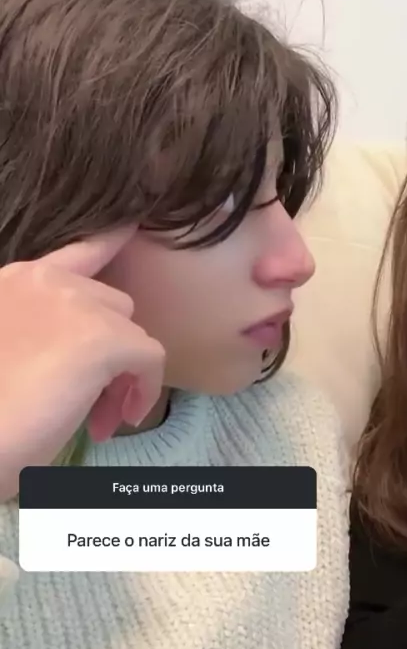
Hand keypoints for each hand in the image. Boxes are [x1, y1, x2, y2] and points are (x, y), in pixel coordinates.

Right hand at [0, 226, 164, 499]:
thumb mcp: (9, 348)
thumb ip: (40, 330)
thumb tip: (77, 353)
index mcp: (15, 282)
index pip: (77, 251)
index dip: (107, 241)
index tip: (130, 229)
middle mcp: (43, 281)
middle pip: (111, 305)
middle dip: (109, 352)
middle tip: (92, 400)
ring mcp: (74, 305)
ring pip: (131, 332)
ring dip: (122, 375)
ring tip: (100, 418)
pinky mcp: (102, 339)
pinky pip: (150, 357)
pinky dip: (146, 389)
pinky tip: (121, 419)